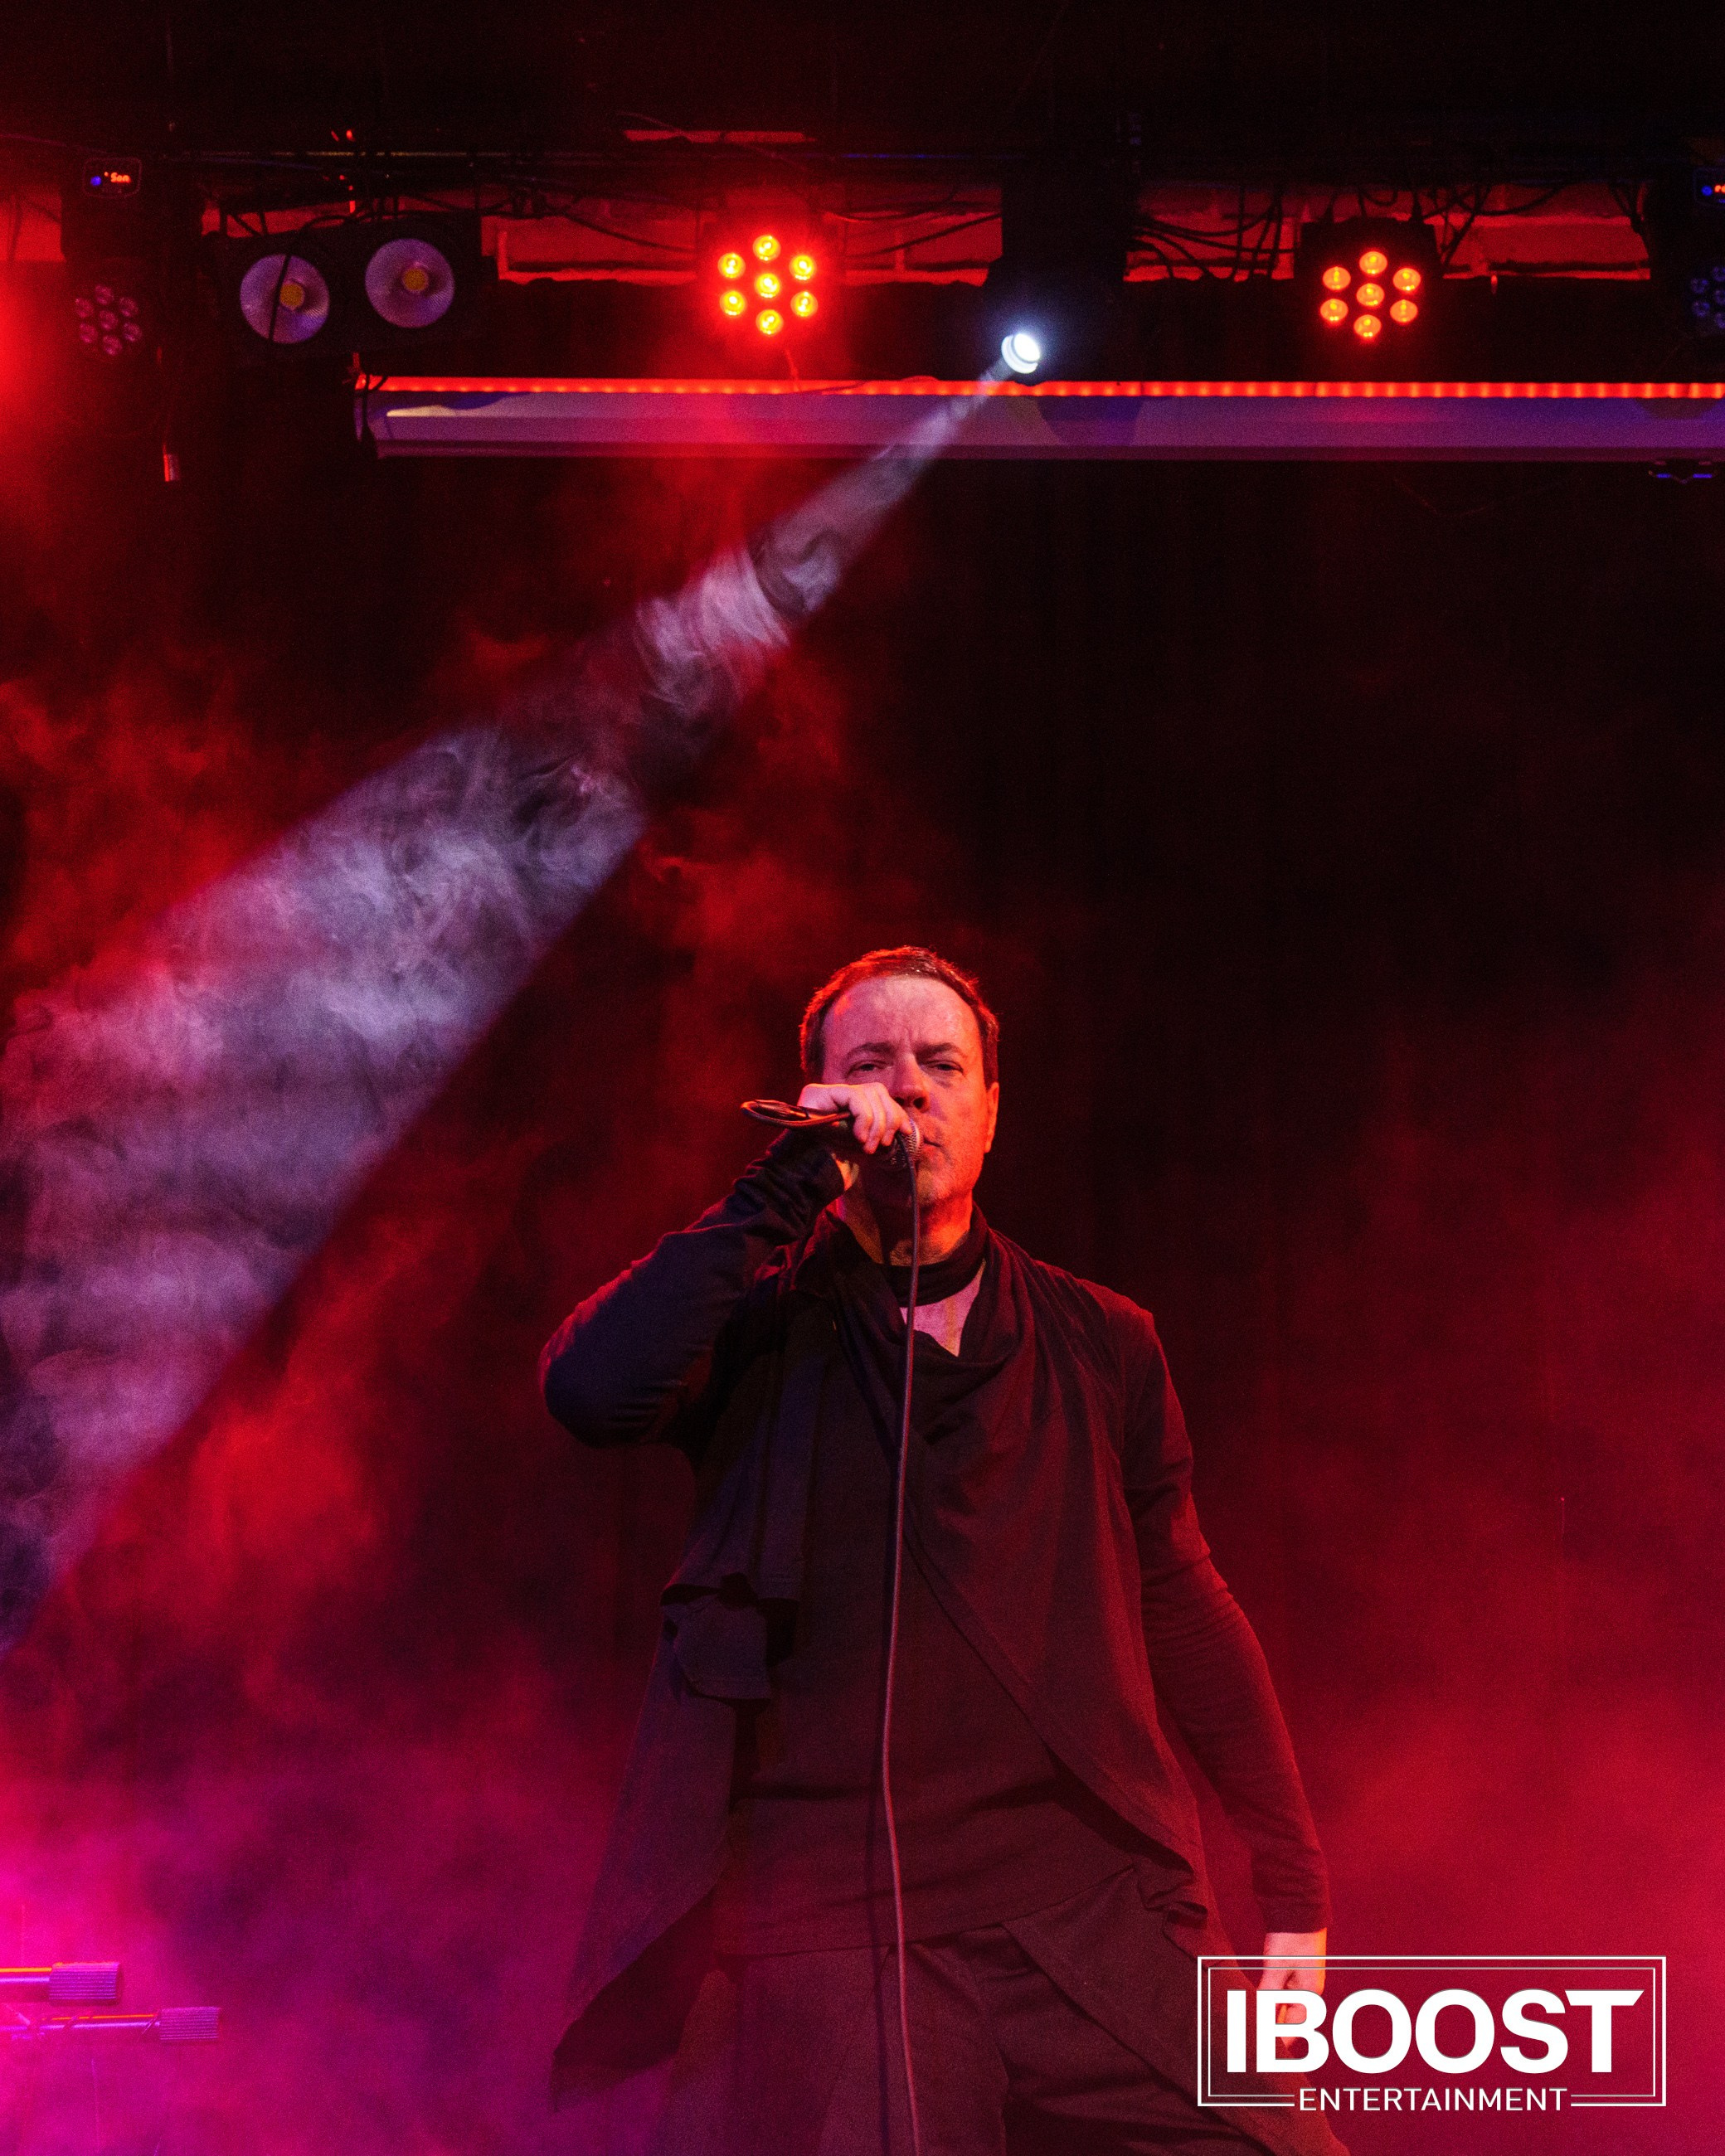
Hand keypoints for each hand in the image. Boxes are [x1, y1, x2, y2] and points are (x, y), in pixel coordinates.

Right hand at [796, 1083, 918, 1188]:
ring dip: (876, 1121)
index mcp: (850, 1104)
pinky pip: (853, 1096)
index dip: (896, 1111)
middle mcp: (838, 1094)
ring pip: (868, 1091)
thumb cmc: (835, 1162)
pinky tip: (859, 1137)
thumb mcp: (865, 1144)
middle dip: (888, 1117)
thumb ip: (881, 1130)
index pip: (879, 1096)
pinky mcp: (818, 1093)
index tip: (905, 1131)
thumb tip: (907, 1126)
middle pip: (877, 1090)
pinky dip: (863, 1117)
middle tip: (884, 1143)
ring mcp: (827, 1092)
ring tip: (869, 1145)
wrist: (809, 1173)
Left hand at [1259, 1929, 1326, 2045]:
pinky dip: (1269, 2001)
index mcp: (1310, 1994)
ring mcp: (1301, 1980)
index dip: (1278, 2041)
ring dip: (1269, 2016)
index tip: (1263, 2052)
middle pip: (1289, 2020)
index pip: (1294, 2028)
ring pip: (1283, 2007)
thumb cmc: (1292, 1937)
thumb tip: (1258, 2018)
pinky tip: (1255, 2006)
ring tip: (1251, 2027)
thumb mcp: (1277, 1967)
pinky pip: (1279, 1994)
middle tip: (1253, 2042)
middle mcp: (1308, 1990)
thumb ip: (1268, 1994)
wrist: (1298, 1907)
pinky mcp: (1291, 1970)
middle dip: (1273, 2030)